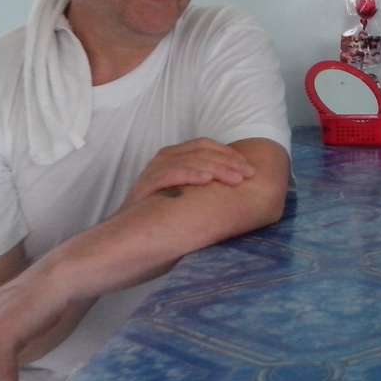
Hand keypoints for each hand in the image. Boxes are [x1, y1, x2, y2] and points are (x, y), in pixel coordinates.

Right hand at [123, 138, 254, 207]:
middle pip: (201, 152)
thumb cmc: (166, 213)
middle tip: (249, 175)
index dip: (228, 153)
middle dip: (229, 162)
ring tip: (236, 179)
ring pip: (189, 160)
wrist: (131, 234)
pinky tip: (207, 180)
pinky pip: (170, 174)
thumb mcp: (189, 192)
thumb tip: (240, 180)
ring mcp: (153, 170)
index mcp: (175, 155)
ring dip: (216, 168)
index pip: (205, 145)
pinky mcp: (145, 185)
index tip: (248, 166)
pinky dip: (190, 174)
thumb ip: (205, 182)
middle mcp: (164, 158)